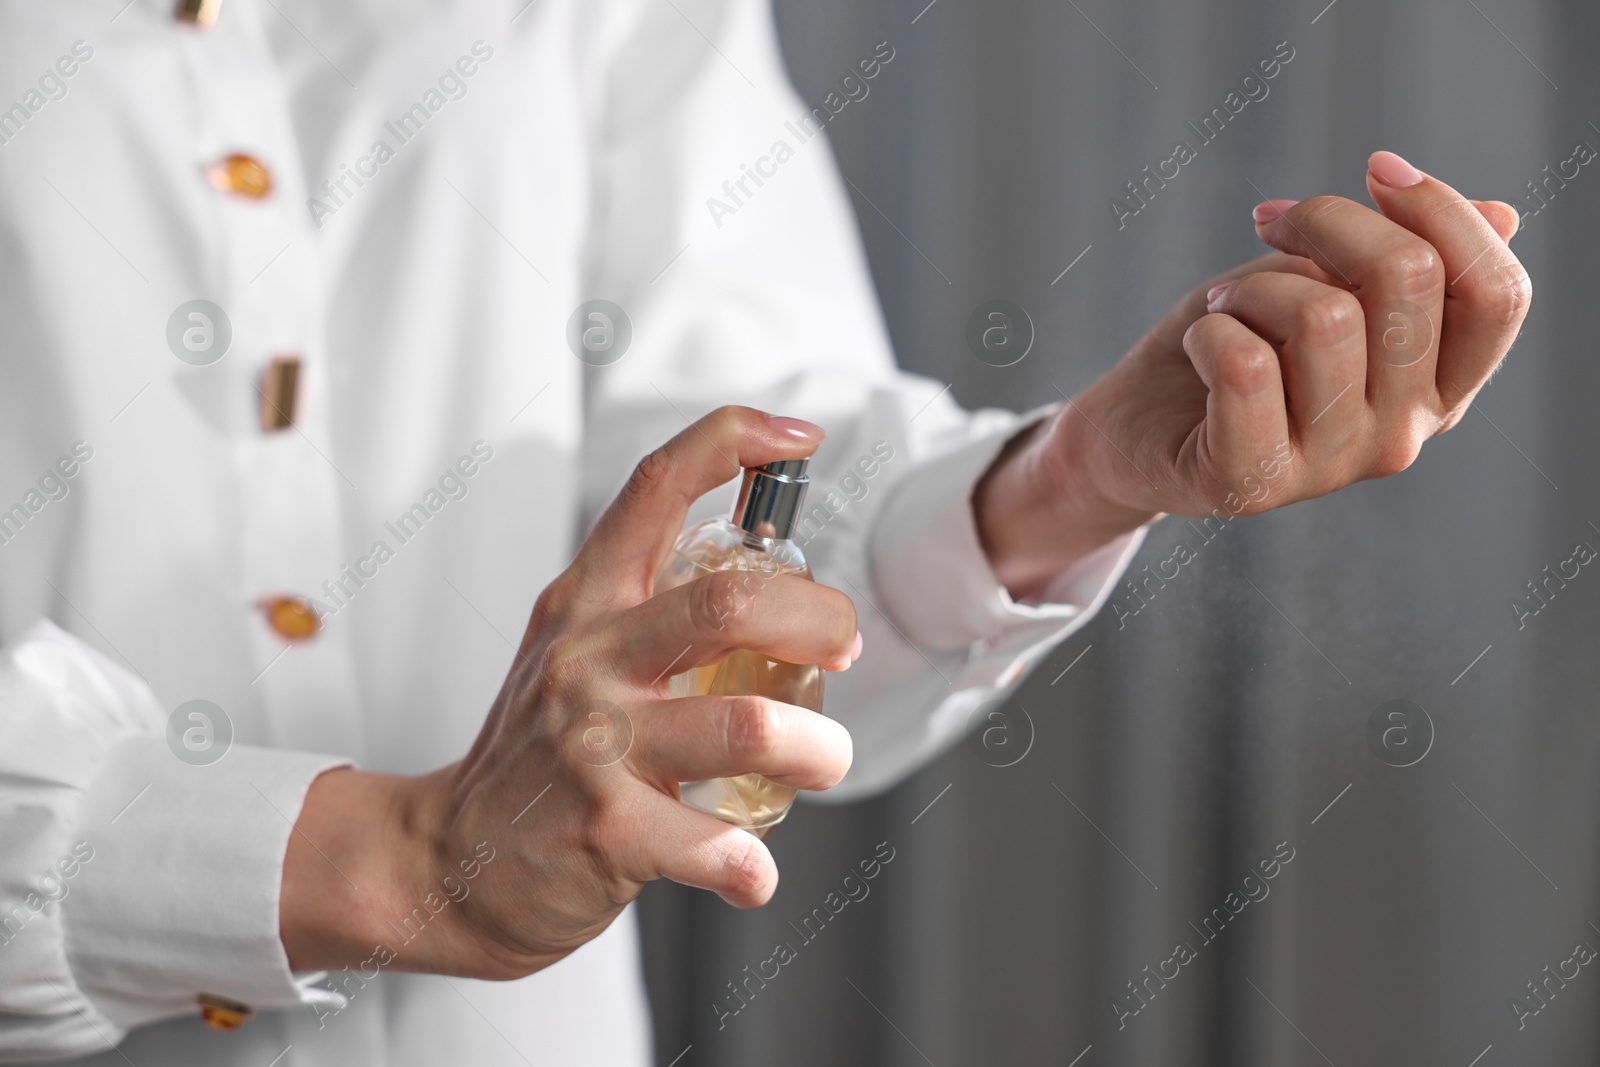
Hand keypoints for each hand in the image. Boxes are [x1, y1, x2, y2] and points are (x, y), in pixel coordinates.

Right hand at [280, 407, 858, 979]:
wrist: (445, 860)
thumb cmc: (534, 754)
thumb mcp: (573, 650)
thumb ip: (654, 610)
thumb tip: (776, 584)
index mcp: (587, 602)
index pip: (655, 488)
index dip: (734, 442)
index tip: (800, 437)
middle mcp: (587, 659)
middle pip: (728, 604)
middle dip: (818, 619)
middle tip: (843, 647)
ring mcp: (593, 745)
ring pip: (748, 726)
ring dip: (816, 749)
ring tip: (823, 761)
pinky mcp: (605, 831)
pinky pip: (717, 846)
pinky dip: (754, 864)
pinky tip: (752, 870)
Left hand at [976, 151, 1530, 597]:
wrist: (1130, 432)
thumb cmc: (1234, 347)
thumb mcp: (1319, 286)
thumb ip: (1402, 261)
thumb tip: (1503, 214)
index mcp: (1438, 389)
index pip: (1498, 296)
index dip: (1443, 212)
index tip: (1375, 168)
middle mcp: (1402, 436)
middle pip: (1409, 279)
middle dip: (1328, 220)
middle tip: (1271, 227)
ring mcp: (1330, 466)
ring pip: (1322, 315)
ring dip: (1253, 286)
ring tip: (1226, 308)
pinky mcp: (1252, 482)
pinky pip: (1246, 364)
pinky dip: (1210, 330)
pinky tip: (1198, 347)